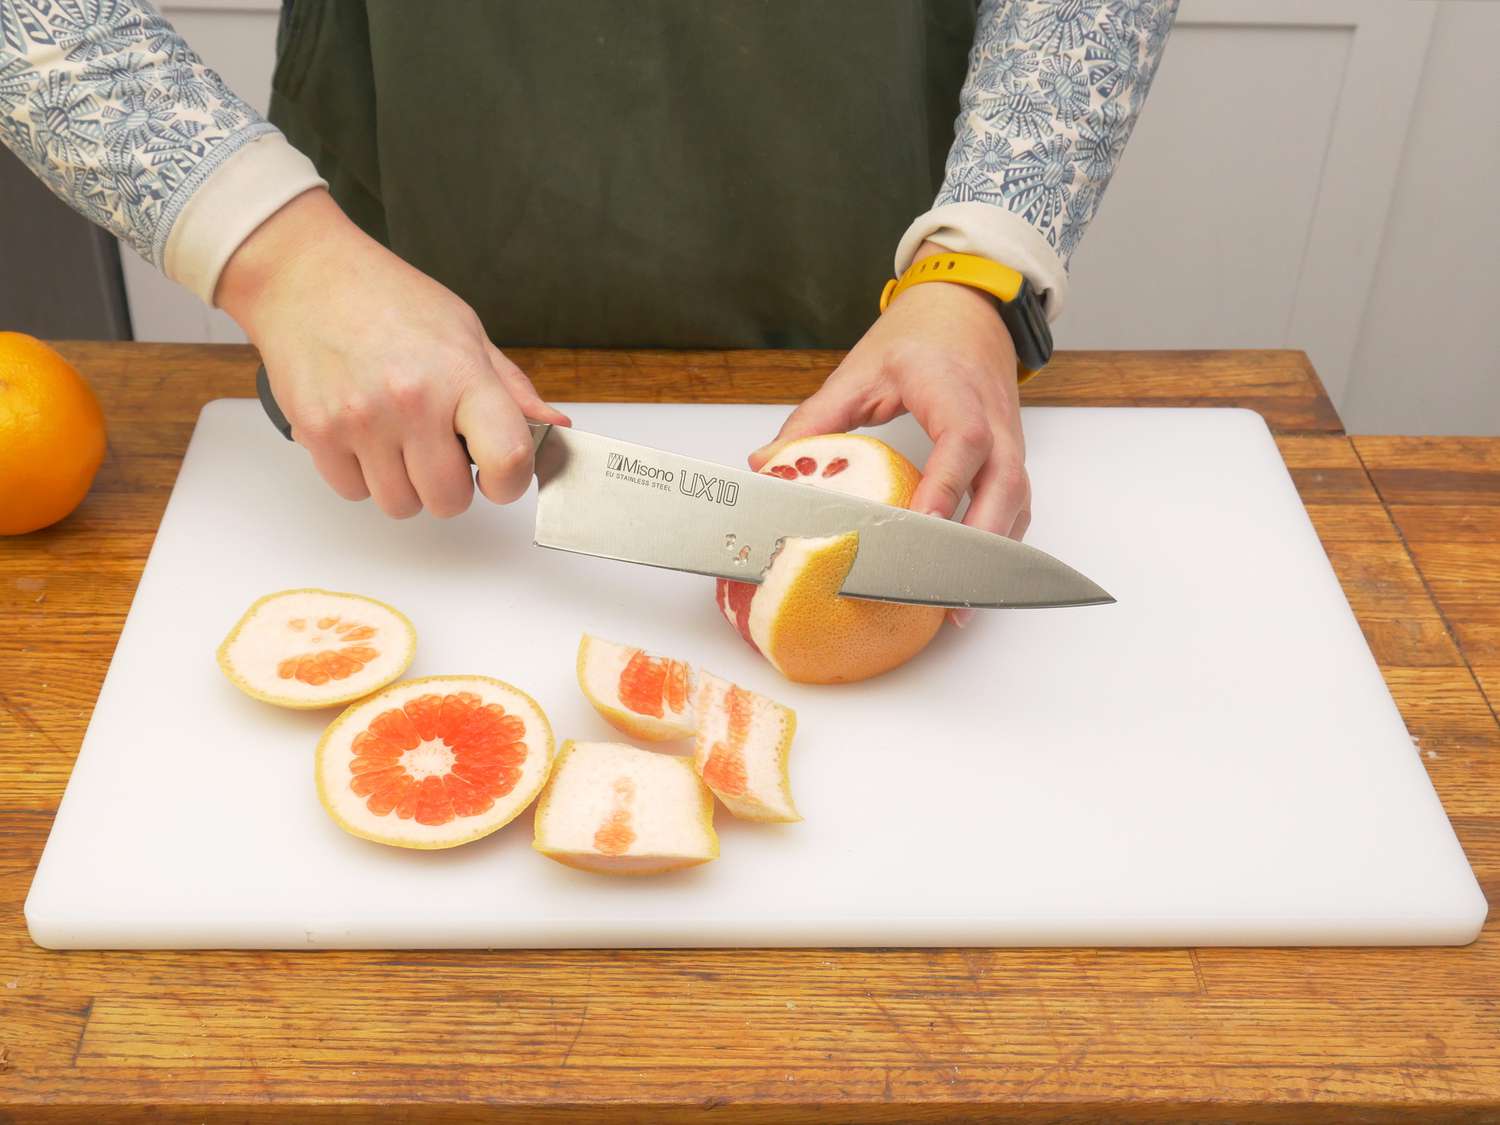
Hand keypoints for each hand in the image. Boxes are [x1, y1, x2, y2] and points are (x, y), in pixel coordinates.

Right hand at [217, 189, 569, 517]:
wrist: (305, 274)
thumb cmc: (388, 297)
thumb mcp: (465, 331)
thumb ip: (510, 389)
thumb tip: (553, 429)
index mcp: (459, 373)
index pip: (507, 459)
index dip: (509, 483)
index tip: (498, 476)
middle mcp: (410, 401)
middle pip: (448, 501)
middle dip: (450, 486)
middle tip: (438, 450)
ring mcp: (359, 420)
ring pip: (400, 505)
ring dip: (404, 484)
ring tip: (397, 438)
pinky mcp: (315, 433)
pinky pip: (353, 492)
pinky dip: (361, 476)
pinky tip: (363, 434)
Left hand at [749, 242, 1029, 625]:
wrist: (967, 311)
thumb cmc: (916, 339)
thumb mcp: (858, 371)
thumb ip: (814, 420)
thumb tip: (765, 463)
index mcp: (951, 386)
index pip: (963, 436)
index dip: (947, 484)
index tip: (922, 526)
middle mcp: (992, 415)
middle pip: (1005, 482)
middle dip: (977, 541)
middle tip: (943, 590)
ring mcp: (1009, 438)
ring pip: (1016, 501)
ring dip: (991, 556)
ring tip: (956, 607)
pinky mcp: (1011, 457)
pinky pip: (1015, 507)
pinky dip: (997, 547)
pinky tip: (970, 585)